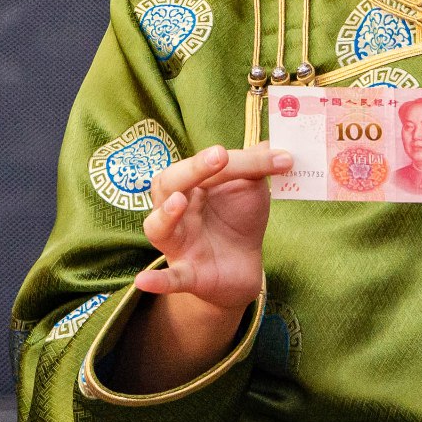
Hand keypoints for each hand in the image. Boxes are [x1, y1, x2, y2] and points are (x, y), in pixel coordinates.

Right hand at [134, 144, 288, 313]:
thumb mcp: (250, 190)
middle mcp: (176, 209)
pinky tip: (143, 281)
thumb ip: (256, 166)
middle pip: (169, 184)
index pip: (208, 164)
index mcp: (191, 183)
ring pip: (158, 226)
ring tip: (178, 202)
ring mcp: (178, 243)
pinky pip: (169, 278)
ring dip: (166, 214)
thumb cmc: (238, 218)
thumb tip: (272, 139)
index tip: (277, 158)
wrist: (242, 266)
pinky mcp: (186, 275)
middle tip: (219, 156)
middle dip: (192, 169)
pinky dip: (156, 280)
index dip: (240, 160)